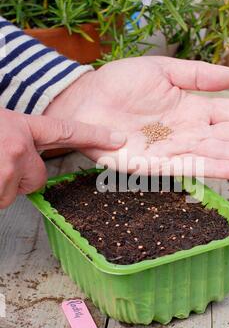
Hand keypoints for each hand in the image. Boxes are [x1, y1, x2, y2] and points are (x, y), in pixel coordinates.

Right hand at [0, 108, 124, 207]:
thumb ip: (16, 133)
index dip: (93, 136)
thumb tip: (20, 149)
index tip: (117, 139)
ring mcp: (9, 167)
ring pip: (15, 192)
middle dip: (20, 179)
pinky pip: (2, 201)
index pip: (65, 131)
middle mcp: (19, 146)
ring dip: (1, 187)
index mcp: (20, 126)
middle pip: (38, 178)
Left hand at [44, 56, 228, 178]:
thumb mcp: (162, 71)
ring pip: (219, 153)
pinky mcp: (153, 165)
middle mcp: (189, 133)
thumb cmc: (118, 85)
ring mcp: (173, 150)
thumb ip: (197, 75)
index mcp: (193, 110)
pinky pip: (187, 167)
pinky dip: (213, 168)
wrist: (83, 100)